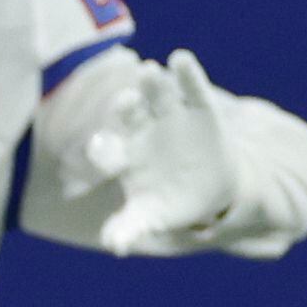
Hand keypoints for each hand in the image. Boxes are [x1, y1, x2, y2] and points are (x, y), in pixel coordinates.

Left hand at [89, 51, 238, 255]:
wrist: (209, 187)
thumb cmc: (168, 201)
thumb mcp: (151, 216)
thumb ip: (131, 227)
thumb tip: (115, 247)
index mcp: (124, 155)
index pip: (108, 149)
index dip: (103, 149)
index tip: (97, 147)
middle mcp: (141, 128)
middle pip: (129, 114)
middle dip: (126, 106)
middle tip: (124, 100)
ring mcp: (168, 114)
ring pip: (156, 94)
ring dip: (152, 82)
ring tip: (149, 70)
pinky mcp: (198, 106)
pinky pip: (191, 86)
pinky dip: (187, 72)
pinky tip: (181, 59)